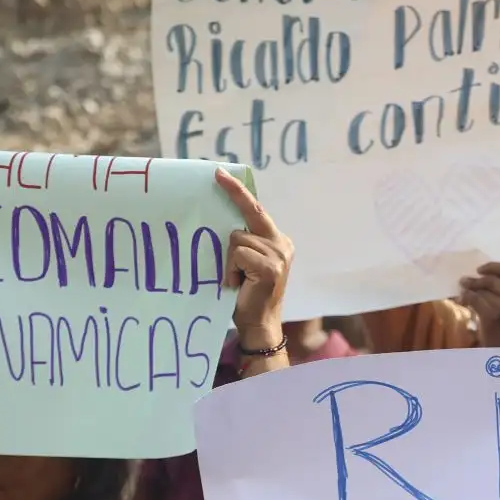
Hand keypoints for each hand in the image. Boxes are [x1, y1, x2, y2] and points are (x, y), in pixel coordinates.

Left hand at [215, 168, 293, 356]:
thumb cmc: (245, 295)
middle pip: (250, 215)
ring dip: (229, 259)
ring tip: (236, 278)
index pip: (257, 210)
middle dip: (234, 195)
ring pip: (238, 238)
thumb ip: (243, 242)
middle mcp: (282, 244)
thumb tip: (220, 220)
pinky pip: (239, 253)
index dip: (239, 192)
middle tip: (217, 175)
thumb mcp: (245, 262)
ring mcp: (279, 255)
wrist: (258, 325)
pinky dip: (231, 269)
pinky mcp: (271, 267)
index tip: (221, 174)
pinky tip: (238, 283)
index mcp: (277, 241)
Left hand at [458, 262, 499, 349]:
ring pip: (484, 290)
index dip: (494, 267)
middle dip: (476, 280)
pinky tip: (462, 300)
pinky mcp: (495, 315)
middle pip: (494, 280)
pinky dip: (466, 298)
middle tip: (464, 281)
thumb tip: (481, 276)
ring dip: (469, 289)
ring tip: (462, 291)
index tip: (480, 269)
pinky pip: (476, 299)